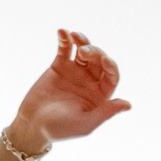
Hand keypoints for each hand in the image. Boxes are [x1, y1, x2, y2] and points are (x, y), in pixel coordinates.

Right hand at [6, 29, 131, 156]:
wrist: (32, 124)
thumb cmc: (60, 129)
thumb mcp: (85, 124)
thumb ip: (105, 113)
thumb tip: (128, 104)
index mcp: (100, 95)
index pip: (112, 76)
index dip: (111, 66)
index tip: (105, 60)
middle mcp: (90, 81)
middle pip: (99, 60)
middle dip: (94, 52)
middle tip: (84, 52)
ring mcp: (75, 72)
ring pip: (84, 50)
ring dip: (82, 41)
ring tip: (75, 36)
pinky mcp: (59, 66)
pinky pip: (65, 49)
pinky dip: (64, 39)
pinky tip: (62, 31)